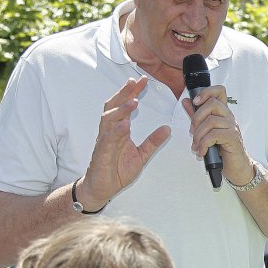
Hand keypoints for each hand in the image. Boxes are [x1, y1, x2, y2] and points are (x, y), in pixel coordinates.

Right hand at [79, 77, 171, 208]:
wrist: (102, 188)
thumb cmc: (117, 169)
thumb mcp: (141, 155)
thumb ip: (153, 142)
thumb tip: (166, 128)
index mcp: (119, 129)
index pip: (125, 106)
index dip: (133, 92)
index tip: (143, 80)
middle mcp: (110, 131)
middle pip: (114, 106)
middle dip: (125, 93)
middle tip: (136, 81)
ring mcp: (104, 141)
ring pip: (109, 119)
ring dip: (122, 109)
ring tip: (134, 101)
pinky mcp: (101, 153)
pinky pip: (107, 139)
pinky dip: (116, 131)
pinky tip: (124, 125)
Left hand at [181, 85, 250, 185]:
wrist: (237, 167)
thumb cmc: (223, 149)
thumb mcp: (206, 130)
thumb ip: (197, 115)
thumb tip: (187, 101)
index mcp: (223, 113)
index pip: (219, 91)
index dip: (206, 92)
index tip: (195, 102)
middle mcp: (229, 117)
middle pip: (212, 104)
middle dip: (196, 117)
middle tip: (192, 131)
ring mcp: (232, 127)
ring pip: (210, 121)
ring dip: (198, 135)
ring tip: (196, 146)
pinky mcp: (233, 138)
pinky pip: (214, 135)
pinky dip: (203, 144)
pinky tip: (201, 152)